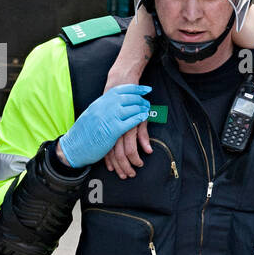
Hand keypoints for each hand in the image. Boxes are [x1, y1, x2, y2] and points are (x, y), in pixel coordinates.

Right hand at [58, 85, 152, 168]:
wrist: (73, 147)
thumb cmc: (82, 134)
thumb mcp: (91, 115)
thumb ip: (102, 108)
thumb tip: (112, 104)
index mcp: (99, 103)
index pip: (119, 90)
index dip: (134, 88)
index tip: (144, 88)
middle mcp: (103, 107)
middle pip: (127, 97)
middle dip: (140, 98)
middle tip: (146, 100)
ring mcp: (108, 118)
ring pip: (131, 108)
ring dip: (141, 108)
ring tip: (146, 109)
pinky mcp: (113, 130)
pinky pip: (130, 122)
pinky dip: (139, 118)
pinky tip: (144, 117)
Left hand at [103, 13, 156, 177]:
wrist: (121, 78)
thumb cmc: (119, 97)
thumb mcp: (115, 114)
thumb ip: (117, 129)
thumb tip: (119, 143)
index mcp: (107, 127)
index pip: (107, 149)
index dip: (111, 162)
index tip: (115, 171)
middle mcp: (113, 126)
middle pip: (115, 152)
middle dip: (122, 166)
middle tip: (127, 176)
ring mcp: (123, 121)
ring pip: (125, 146)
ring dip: (132, 160)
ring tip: (137, 168)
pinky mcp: (133, 115)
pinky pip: (137, 133)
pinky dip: (141, 145)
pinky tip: (146, 152)